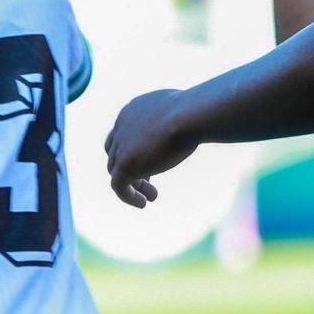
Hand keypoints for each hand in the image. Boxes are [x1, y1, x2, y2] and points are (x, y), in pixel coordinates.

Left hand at [106, 87, 195, 206]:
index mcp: (133, 110)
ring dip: (134, 185)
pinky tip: (143, 203)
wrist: (190, 115)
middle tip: (149, 181)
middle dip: (133, 167)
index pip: (125, 133)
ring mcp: (120, 145)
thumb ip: (178, 118)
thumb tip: (191, 121)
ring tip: (152, 196)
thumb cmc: (195, 112)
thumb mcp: (183, 111)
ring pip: (117, 170)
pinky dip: (128, 196)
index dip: (135, 149)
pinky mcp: (124, 163)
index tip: (152, 161)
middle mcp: (122, 125)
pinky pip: (118, 186)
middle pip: (118, 152)